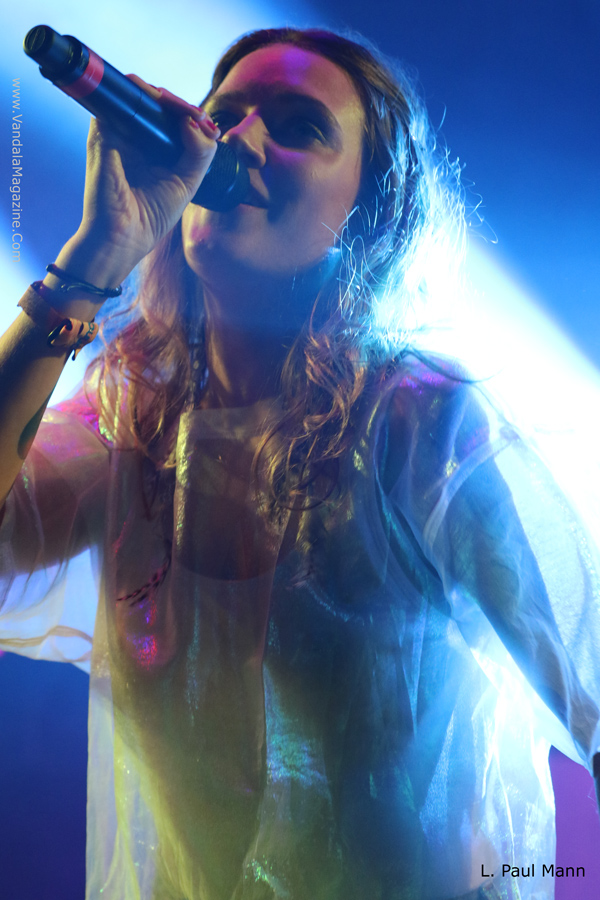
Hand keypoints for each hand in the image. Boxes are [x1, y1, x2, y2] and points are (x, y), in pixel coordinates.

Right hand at [74, 74, 219, 274]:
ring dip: (163, 96)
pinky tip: (160, 104)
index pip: (172, 122)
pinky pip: (119, 102)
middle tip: (198, 116)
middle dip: (180, 105)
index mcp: (155, 153)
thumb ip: (199, 152)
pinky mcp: (103, 134)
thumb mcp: (188, 183)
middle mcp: (135, 140)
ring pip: (139, 98)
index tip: (208, 126)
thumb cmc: (152, 217)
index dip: (190, 117)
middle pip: (157, 106)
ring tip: (184, 110)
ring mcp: (118, 135)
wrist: (124, 237)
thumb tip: (196, 121)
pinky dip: (140, 96)